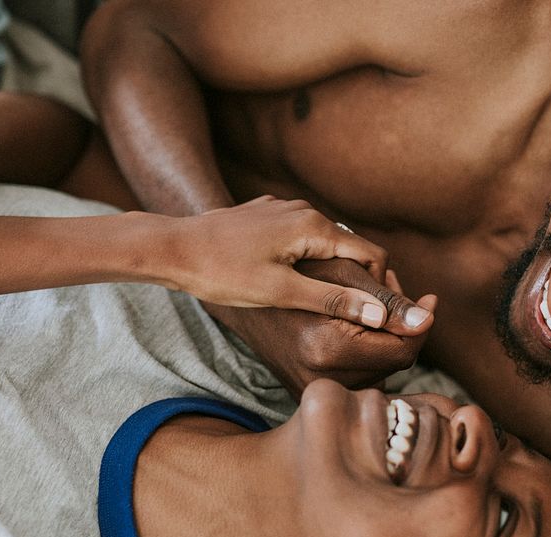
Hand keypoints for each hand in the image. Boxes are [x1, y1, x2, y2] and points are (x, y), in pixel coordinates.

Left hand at [168, 196, 399, 327]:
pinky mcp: (266, 215)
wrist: (171, 247)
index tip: (371, 315)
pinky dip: (303, 259)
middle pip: (349, 248)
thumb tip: (380, 312)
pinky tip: (283, 280)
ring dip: (327, 271)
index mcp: (315, 226)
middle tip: (343, 315)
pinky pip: (299, 237)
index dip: (378, 286)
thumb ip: (333, 301)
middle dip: (354, 280)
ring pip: (323, 243)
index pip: (371, 254)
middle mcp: (304, 210)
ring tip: (312, 302)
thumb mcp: (281, 293)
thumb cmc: (222, 272)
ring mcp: (283, 209)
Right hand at [203, 258, 436, 397]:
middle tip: (392, 290)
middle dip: (402, 327)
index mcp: (327, 349)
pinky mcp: (307, 393)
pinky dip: (368, 351)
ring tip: (372, 301)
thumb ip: (390, 301)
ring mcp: (311, 391)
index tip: (428, 298)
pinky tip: (359, 325)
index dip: (421, 323)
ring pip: (380, 371)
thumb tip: (428, 320)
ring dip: (387, 337)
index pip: (404, 350)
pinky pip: (358, 377)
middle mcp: (319, 380)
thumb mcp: (344, 273)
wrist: (242, 288)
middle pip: (394, 364)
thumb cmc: (294, 268)